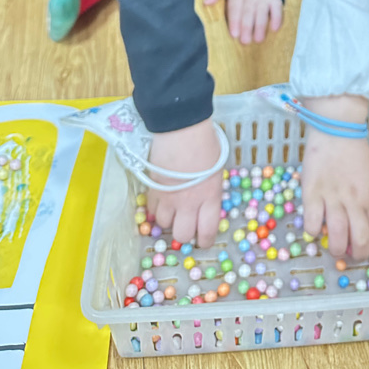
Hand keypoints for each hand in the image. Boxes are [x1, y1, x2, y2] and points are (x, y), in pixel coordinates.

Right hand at [147, 118, 223, 247]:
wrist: (181, 128)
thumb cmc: (205, 142)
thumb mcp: (217, 167)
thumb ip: (211, 188)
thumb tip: (208, 198)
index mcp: (210, 197)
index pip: (208, 230)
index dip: (205, 240)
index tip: (204, 240)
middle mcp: (190, 203)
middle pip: (183, 235)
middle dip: (184, 232)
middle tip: (185, 223)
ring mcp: (169, 198)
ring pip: (164, 224)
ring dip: (168, 218)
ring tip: (172, 207)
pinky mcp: (153, 189)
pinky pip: (151, 209)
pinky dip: (155, 208)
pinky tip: (160, 199)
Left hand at [204, 0, 282, 44]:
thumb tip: (206, 2)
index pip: (235, 7)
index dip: (234, 20)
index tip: (234, 34)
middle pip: (248, 12)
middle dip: (247, 27)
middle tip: (245, 41)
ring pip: (262, 12)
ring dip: (261, 26)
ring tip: (258, 39)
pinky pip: (278, 8)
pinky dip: (277, 18)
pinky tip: (275, 28)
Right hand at [301, 95, 368, 260]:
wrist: (336, 129)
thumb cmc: (354, 150)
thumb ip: (368, 198)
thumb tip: (364, 219)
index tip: (367, 245)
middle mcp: (355, 201)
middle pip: (359, 240)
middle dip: (357, 254)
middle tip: (351, 254)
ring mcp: (333, 198)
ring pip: (337, 237)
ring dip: (336, 249)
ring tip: (334, 249)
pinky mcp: (312, 193)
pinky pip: (313, 223)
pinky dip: (314, 232)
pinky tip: (315, 228)